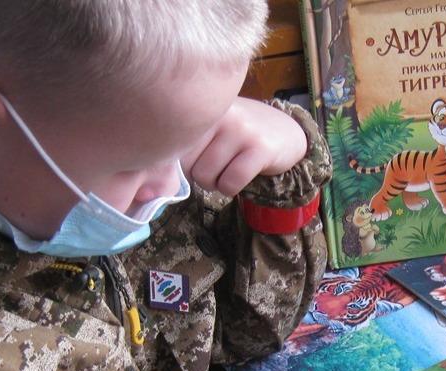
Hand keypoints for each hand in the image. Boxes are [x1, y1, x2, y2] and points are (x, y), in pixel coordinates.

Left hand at [180, 97, 307, 196]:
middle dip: (199, 176)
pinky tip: (239, 178)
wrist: (286, 132)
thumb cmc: (239, 134)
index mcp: (202, 107)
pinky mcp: (260, 148)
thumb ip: (187, 138)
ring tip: (228, 170)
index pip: (173, 148)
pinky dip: (231, 189)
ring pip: (207, 177)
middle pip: (188, 166)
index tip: (198, 160)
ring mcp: (242, 130)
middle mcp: (220, 113)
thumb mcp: (212, 125)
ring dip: (216, 184)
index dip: (182, 164)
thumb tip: (158, 169)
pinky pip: (231, 183)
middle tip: (217, 166)